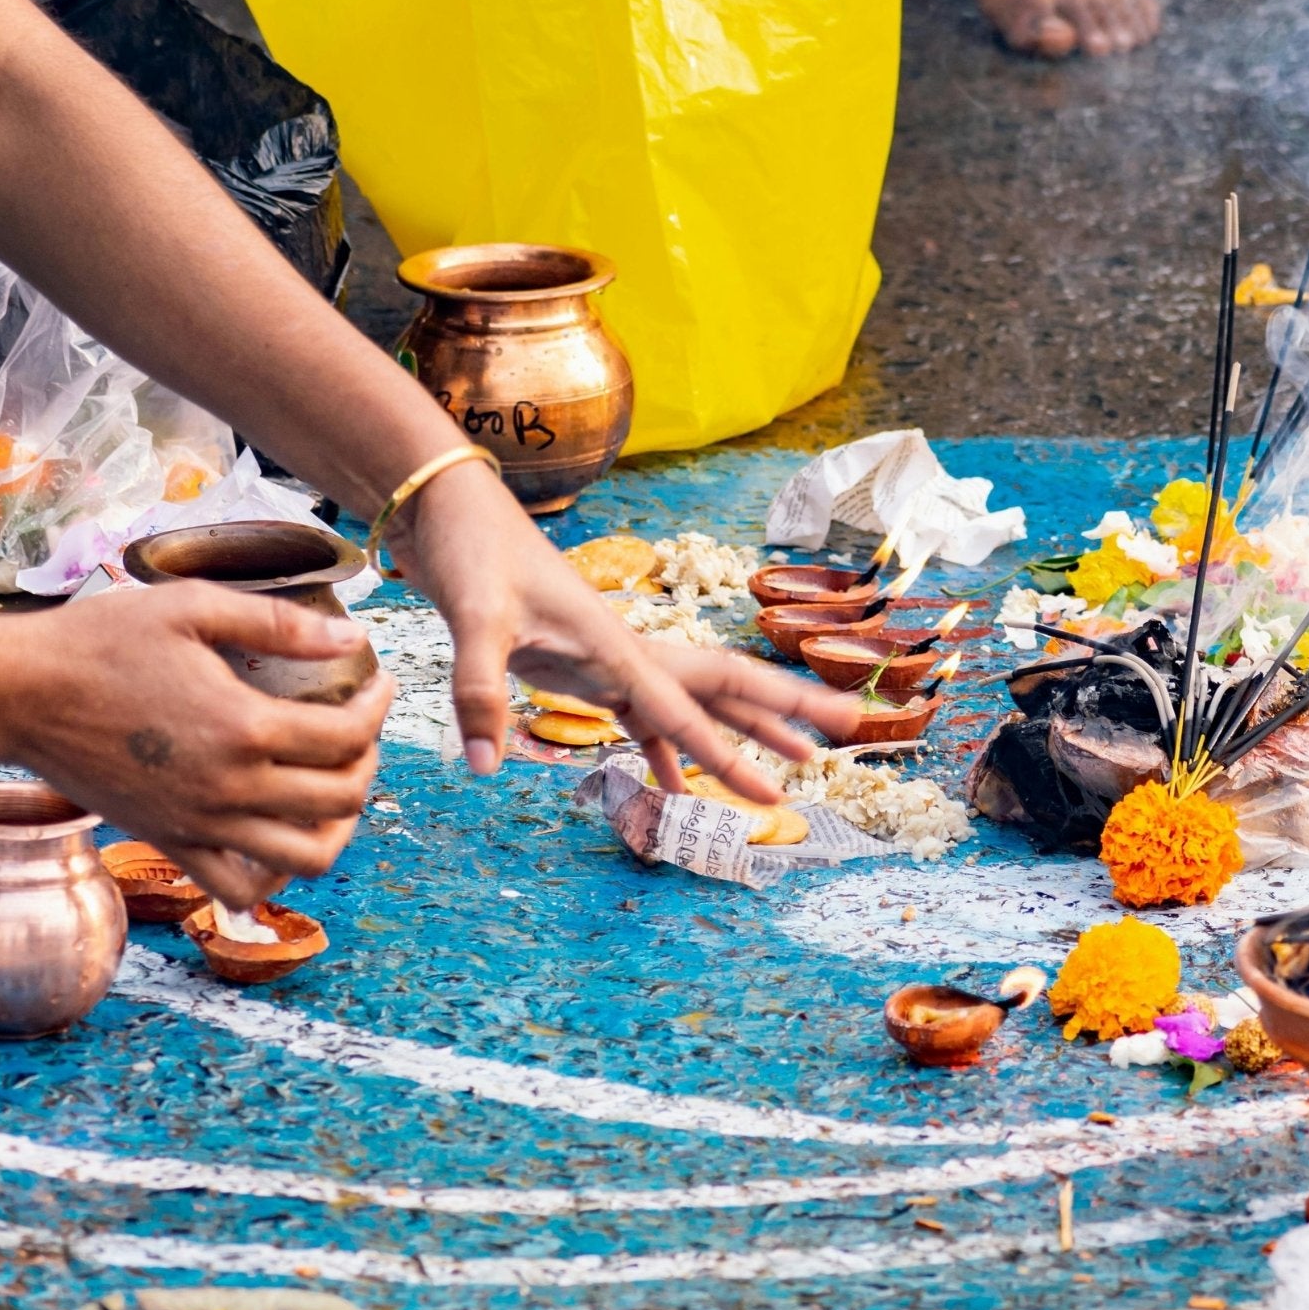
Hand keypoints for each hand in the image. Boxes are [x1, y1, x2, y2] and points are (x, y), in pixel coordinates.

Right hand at [0, 583, 391, 907]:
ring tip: (334, 787)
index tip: (377, 684)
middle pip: (341, 799)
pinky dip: (277, 873)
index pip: (349, 737)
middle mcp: (230, 788)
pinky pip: (240, 887)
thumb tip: (353, 637)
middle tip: (360, 729)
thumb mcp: (194, 608)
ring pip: (306, 858)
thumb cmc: (101, 642)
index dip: (379, 709)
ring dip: (338, 825)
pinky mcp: (169, 842)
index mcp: (244, 729)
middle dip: (368, 761)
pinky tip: (281, 831)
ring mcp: (200, 824)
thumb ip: (281, 623)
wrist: (18, 694)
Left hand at [387, 461, 859, 801]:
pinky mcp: (585, 665)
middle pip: (730, 688)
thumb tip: (483, 766)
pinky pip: (643, 716)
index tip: (777, 796)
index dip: (736, 759)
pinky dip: (666, 752)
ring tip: (797, 762)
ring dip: (746, 732)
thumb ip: (479, 692)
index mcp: (620, 648)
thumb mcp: (473, 622)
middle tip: (851, 734)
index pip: (692, 713)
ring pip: (697, 702)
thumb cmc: (473, 556)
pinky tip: (674, 786)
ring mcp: (612, 659)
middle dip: (788, 715)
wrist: (457, 513)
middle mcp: (630, 653)